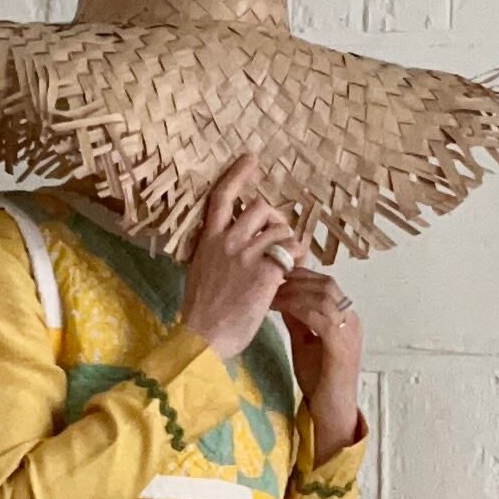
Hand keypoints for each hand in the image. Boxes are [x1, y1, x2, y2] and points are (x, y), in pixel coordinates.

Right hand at [179, 148, 301, 359]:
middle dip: (275, 219)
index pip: (222, 197)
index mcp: (208, 241)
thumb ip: (217, 255)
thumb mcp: (202, 274)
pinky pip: (291, 251)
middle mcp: (227, 241)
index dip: (238, 174)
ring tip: (288, 261)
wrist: (202, 340)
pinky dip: (297, 257)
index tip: (251, 158)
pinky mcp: (264, 273)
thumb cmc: (202, 315)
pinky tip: (293, 270)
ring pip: (280, 229)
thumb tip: (234, 250)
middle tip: (280, 238)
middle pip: (260, 208)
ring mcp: (246, 255)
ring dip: (289, 242)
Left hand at [271, 265, 363, 455]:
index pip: (324, 284)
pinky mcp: (342, 345)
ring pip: (323, 294)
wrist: (333, 413)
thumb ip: (298, 320)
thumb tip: (283, 298)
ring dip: (294, 291)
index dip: (299, 275)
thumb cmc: (320, 382)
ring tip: (270, 293)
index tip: (273, 275)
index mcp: (344, 317)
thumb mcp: (304, 343)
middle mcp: (351, 319)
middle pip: (325, 283)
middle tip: (268, 279)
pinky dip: (299, 307)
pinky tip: (279, 308)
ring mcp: (349, 332)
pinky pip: (322, 315)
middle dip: (295, 278)